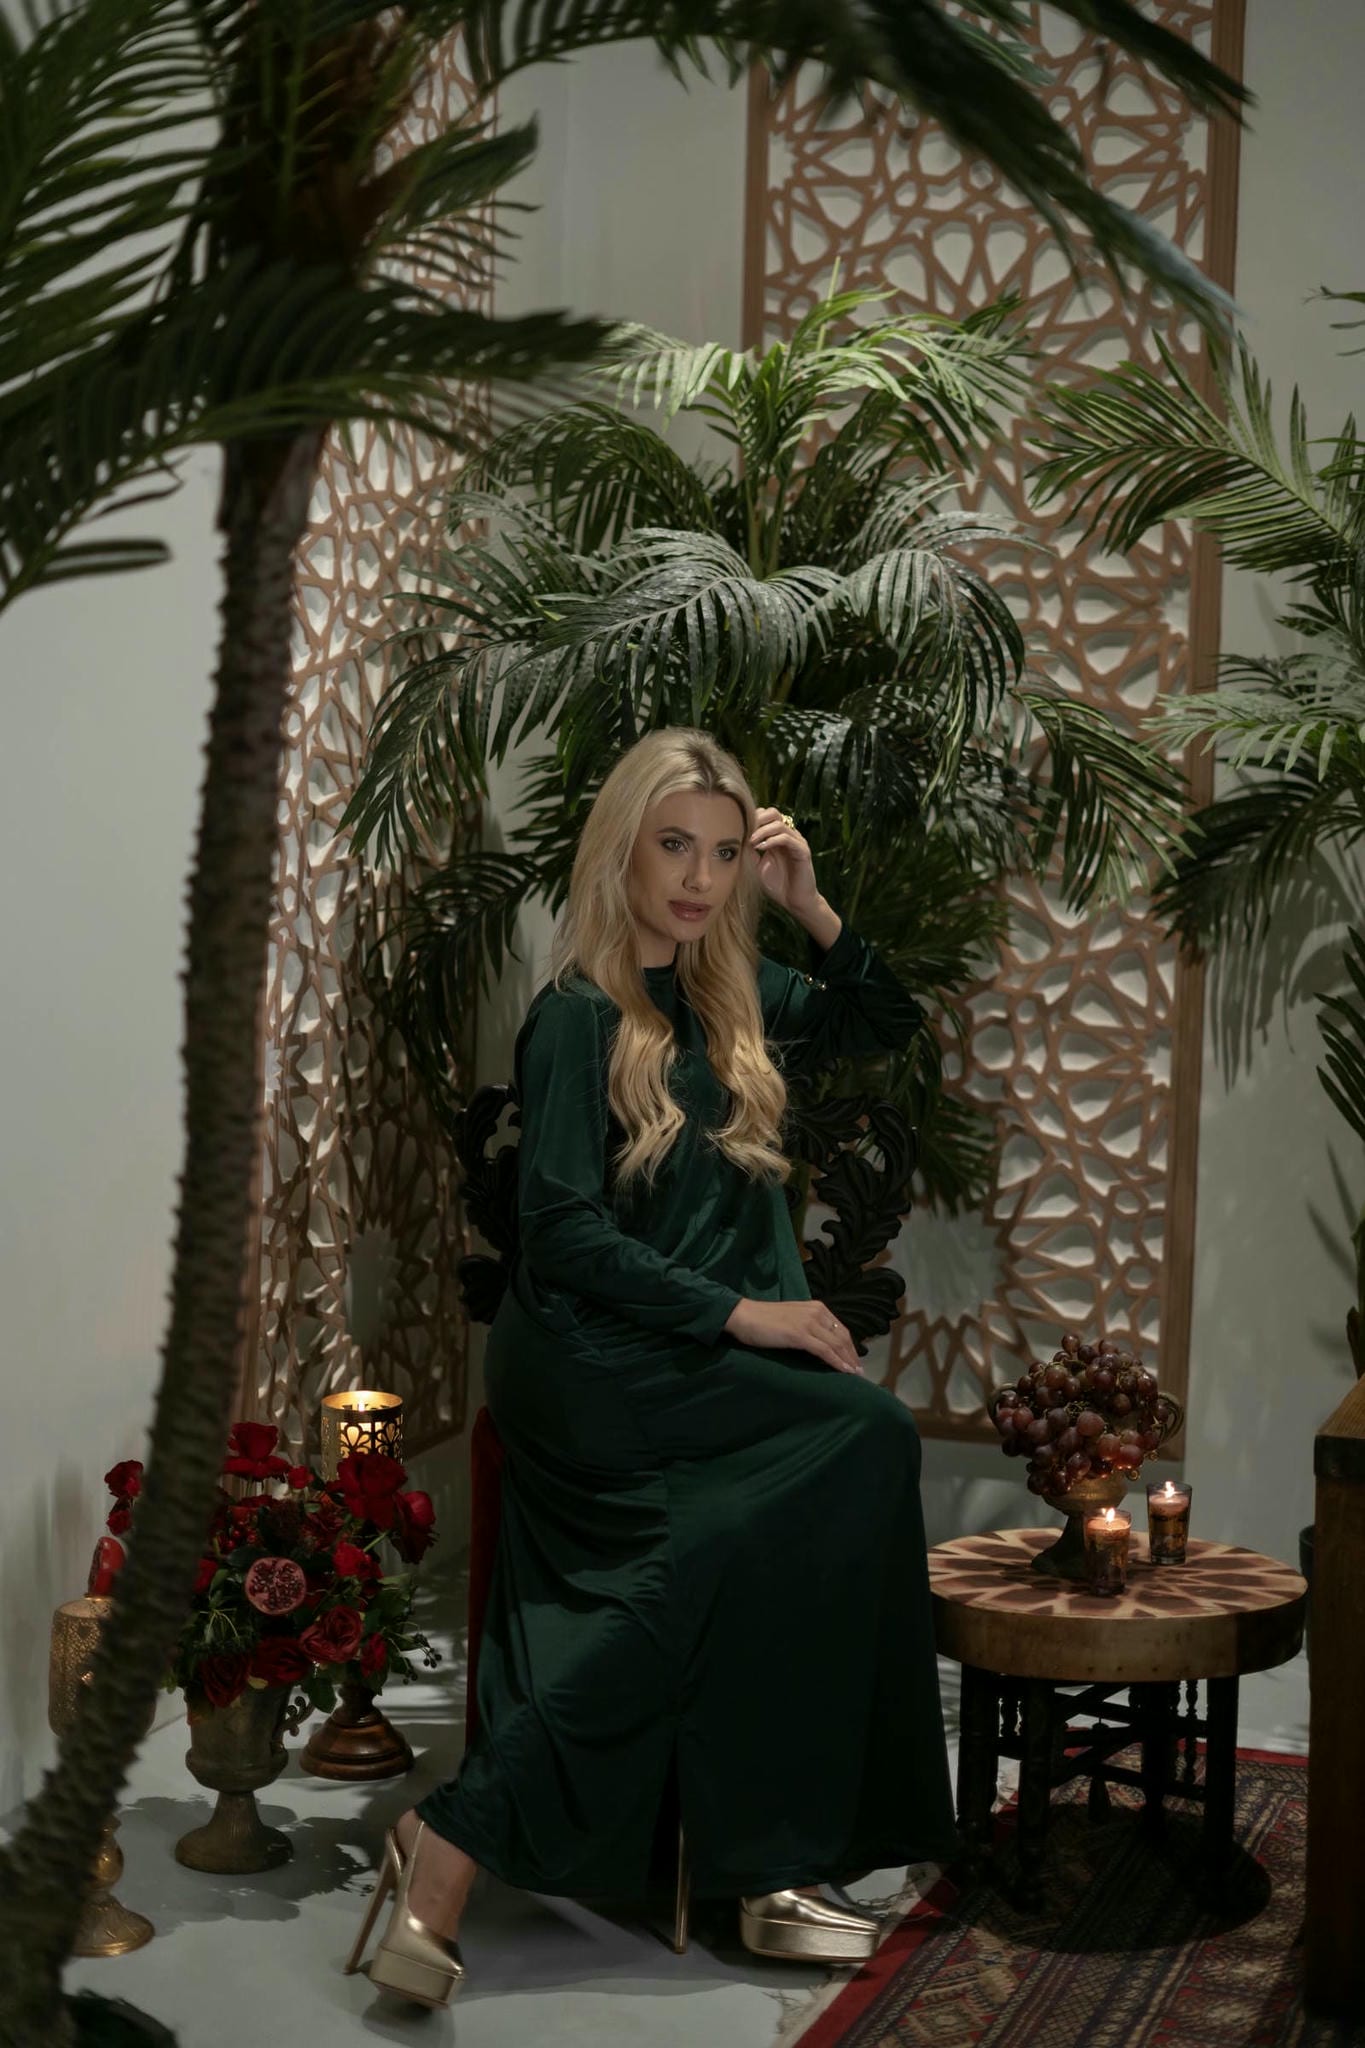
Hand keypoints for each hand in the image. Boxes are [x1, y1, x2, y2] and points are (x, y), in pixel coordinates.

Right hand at [724, 1296, 864, 1375]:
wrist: (744, 1315)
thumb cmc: (764, 1320)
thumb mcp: (793, 1319)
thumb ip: (808, 1327)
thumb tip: (821, 1344)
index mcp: (816, 1307)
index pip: (841, 1329)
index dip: (850, 1347)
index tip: (855, 1361)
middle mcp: (816, 1312)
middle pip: (843, 1337)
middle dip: (853, 1356)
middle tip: (859, 1372)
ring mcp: (808, 1323)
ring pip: (837, 1344)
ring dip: (848, 1361)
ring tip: (855, 1375)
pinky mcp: (800, 1334)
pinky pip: (825, 1350)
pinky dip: (837, 1362)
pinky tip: (843, 1372)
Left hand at [748, 807, 821, 919]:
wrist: (795, 902)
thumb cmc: (777, 885)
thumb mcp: (757, 866)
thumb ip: (749, 852)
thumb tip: (735, 839)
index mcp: (777, 836)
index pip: (764, 816)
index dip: (751, 819)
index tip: (738, 830)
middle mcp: (788, 835)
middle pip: (773, 813)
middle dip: (757, 819)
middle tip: (745, 831)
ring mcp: (797, 842)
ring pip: (779, 824)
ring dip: (762, 831)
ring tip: (751, 842)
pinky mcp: (803, 851)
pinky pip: (787, 838)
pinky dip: (772, 840)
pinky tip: (761, 848)